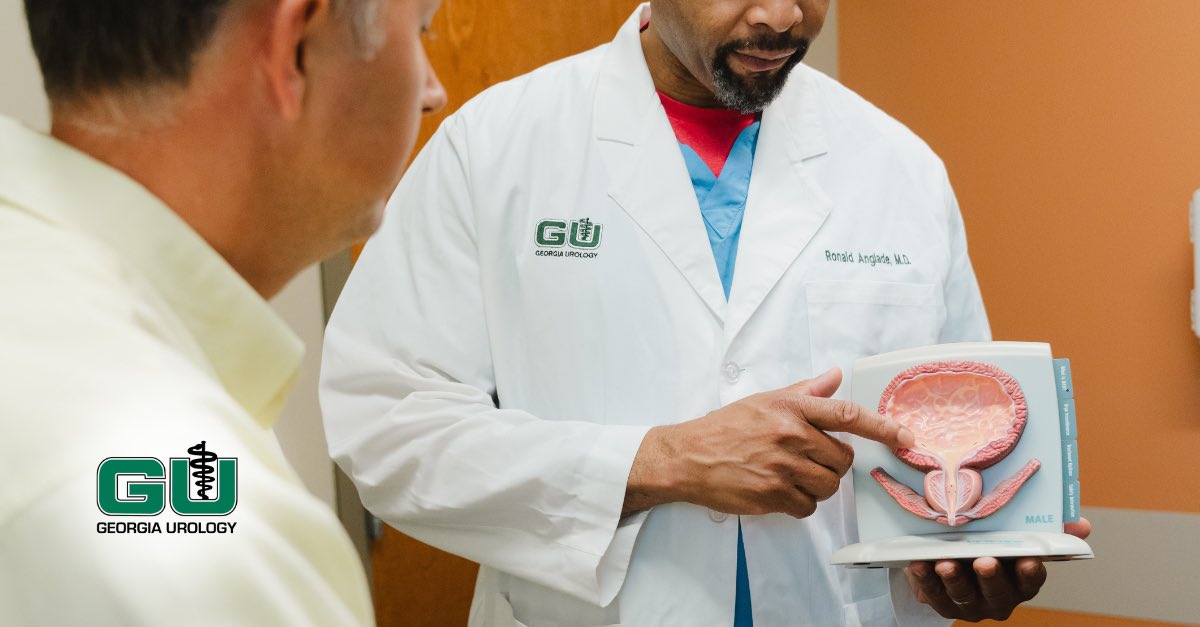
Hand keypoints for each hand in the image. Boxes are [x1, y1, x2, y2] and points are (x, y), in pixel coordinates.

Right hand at [624, 368, 913, 517]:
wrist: (687, 457)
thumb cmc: (725, 427)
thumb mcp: (765, 400)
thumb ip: (804, 391)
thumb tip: (835, 376)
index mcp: (791, 409)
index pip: (847, 415)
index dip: (881, 427)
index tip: (905, 437)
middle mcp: (790, 435)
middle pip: (841, 459)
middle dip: (832, 463)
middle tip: (808, 459)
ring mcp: (782, 467)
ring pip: (828, 486)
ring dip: (817, 485)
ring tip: (791, 475)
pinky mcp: (772, 495)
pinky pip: (808, 506)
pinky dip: (800, 503)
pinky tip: (779, 490)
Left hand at [904, 518, 1091, 621]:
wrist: (948, 554)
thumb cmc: (989, 541)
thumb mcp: (1016, 532)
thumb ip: (1048, 528)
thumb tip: (1082, 525)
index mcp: (1020, 581)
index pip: (1031, 581)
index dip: (1031, 572)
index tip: (1029, 559)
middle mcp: (998, 597)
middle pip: (997, 591)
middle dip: (991, 577)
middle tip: (985, 561)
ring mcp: (970, 603)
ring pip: (963, 594)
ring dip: (954, 578)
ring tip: (946, 562)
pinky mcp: (941, 601)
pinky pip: (932, 593)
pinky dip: (925, 579)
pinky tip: (919, 563)